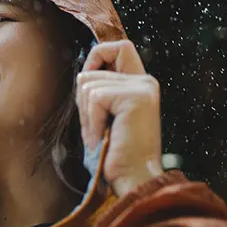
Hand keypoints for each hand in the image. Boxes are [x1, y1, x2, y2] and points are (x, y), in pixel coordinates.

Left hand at [76, 39, 164, 196]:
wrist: (133, 179)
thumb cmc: (115, 153)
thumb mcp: (105, 116)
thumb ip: (99, 93)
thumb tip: (81, 75)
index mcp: (141, 84)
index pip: (119, 47)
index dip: (97, 55)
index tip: (87, 82)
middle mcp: (146, 81)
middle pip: (94, 66)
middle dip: (83, 98)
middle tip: (96, 126)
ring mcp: (142, 88)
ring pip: (89, 84)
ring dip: (87, 115)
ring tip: (102, 135)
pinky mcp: (136, 97)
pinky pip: (95, 98)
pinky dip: (91, 121)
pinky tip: (103, 138)